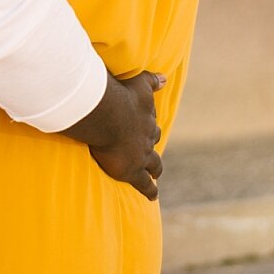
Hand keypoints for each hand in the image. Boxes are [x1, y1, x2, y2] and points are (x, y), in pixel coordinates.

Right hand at [63, 70, 165, 199]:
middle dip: (151, 146)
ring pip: (153, 165)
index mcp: (146, 117)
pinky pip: (144, 183)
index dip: (146, 124)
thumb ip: (152, 80)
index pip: (149, 122)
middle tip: (150, 151)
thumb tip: (166, 78)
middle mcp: (147, 137)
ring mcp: (141, 155)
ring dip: (155, 169)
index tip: (144, 126)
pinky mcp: (131, 170)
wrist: (107, 114)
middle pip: (152, 143)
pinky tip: (154, 195)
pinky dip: (150, 189)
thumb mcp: (140, 84)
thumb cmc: (119, 95)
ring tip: (156, 174)